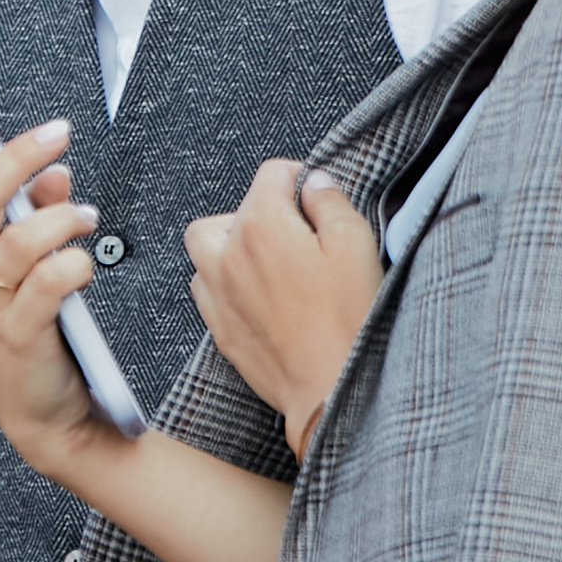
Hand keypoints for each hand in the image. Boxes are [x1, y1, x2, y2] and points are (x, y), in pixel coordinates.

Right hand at [0, 93, 124, 490]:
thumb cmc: (42, 332)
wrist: (48, 418)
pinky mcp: (19, 338)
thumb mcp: (32, 272)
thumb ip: (38, 219)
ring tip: (87, 214)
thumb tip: (55, 173)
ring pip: (13, 243)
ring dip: (57, 218)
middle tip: (59, 132)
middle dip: (17, 159)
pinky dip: (71, 265)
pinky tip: (86, 263)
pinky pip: (45, 287)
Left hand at [184, 163, 383, 457]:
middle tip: (295, 231)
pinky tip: (257, 294)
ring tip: (268, 260)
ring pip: (205, 248)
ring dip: (231, 244)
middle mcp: (229, 254)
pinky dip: (224, 282)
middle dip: (261, 210)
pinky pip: (206, 290)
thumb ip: (331, 203)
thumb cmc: (347, 318)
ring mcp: (218, 294)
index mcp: (263, 225)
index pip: (270, 174)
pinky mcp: (220, 328)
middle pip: (231, 210)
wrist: (330, 388)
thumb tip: (315, 182)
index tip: (315, 196)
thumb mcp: (356, 244)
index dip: (298, 178)